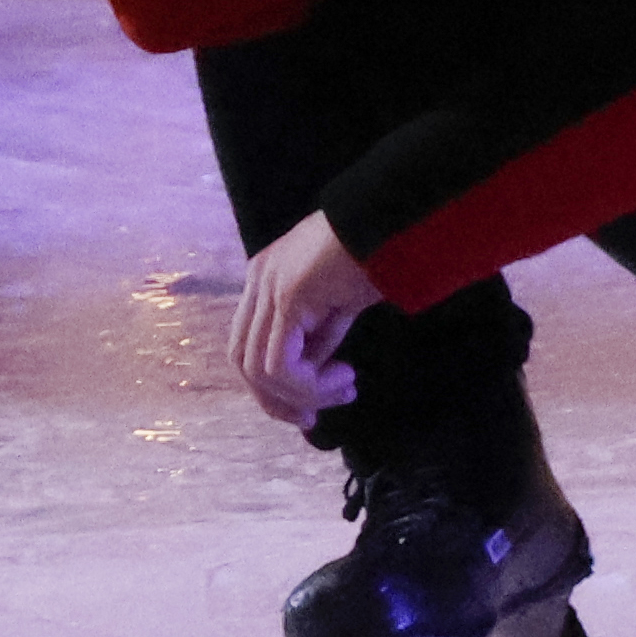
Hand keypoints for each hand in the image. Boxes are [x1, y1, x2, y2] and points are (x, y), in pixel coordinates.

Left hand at [232, 211, 383, 426]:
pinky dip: (309, 385)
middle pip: (242, 363)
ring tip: (344, 390)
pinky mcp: (287, 296)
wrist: (393, 219)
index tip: (311, 410)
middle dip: (278, 402)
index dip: (273, 388)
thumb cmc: (376, 252)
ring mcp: (268, 287)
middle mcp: (257, 281)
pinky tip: (343, 377)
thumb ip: (321, 333)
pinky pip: (280, 364)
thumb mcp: (341, 302)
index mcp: (265, 279)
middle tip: (316, 417)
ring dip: (303, 394)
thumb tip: (316, 371)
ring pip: (259, 370)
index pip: (248, 347)